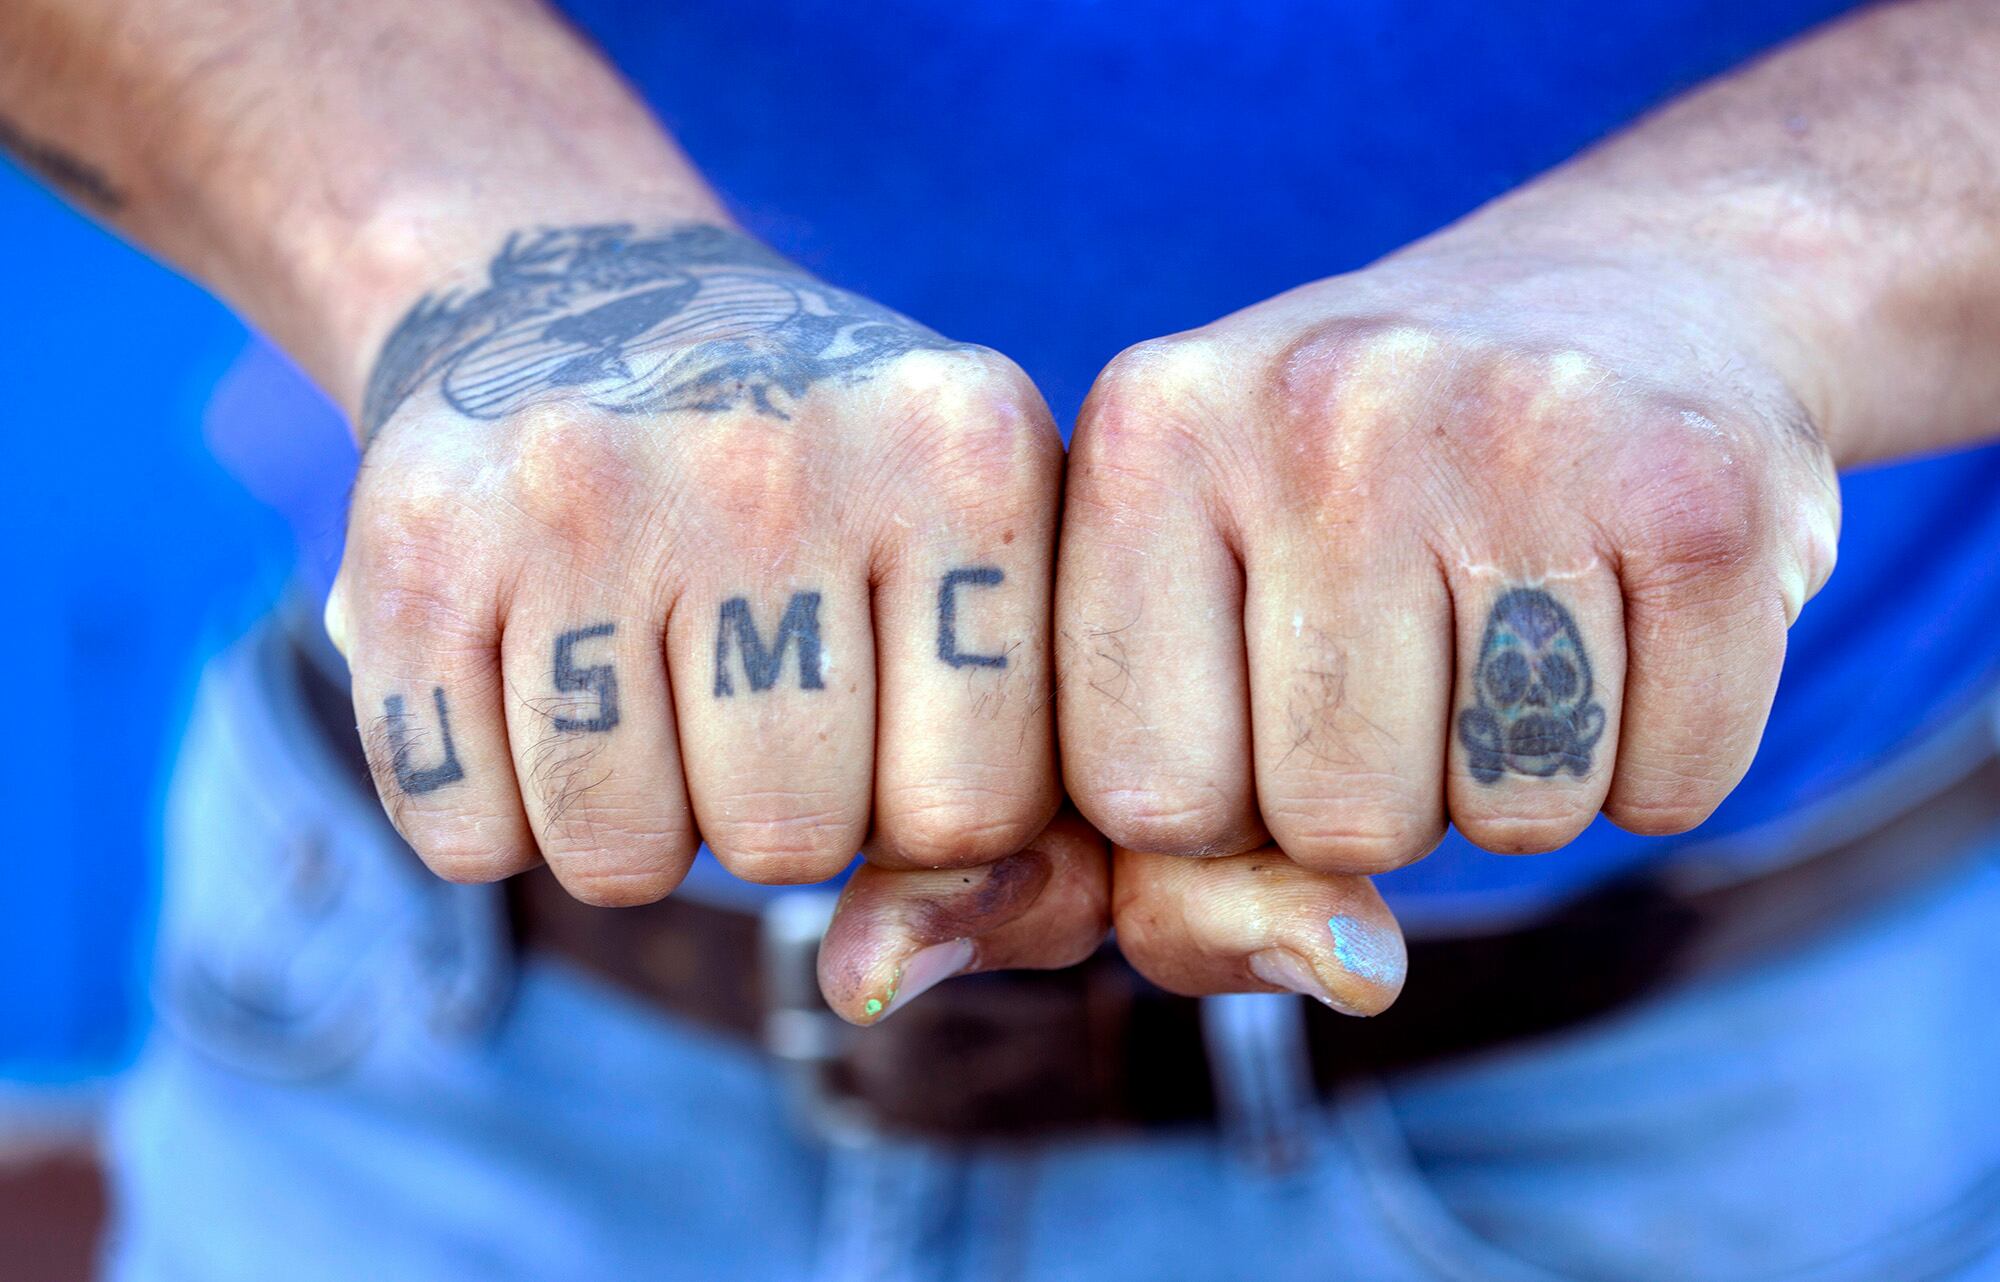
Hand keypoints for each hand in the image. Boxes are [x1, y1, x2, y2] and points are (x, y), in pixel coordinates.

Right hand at [329, 222, 1061, 901]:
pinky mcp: (420, 540)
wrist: (584, 299)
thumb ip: (1002, 813)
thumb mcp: (965, 575)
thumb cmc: (823, 491)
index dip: (919, 803)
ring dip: (630, 819)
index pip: (976, 816)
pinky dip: (495, 807)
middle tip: (740, 676)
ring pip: (618, 864)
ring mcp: (586, 487)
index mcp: (969, 452)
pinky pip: (466, 838)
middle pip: (790, 846)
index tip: (885, 704)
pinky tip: (527, 672)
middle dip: (771, 812)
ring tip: (639, 670)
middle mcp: (780, 452)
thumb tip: (868, 983)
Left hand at [1054, 235, 1836, 990]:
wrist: (1624, 298)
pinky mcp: (1707, 485)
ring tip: (1512, 618)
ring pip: (1508, 824)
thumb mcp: (1210, 623)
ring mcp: (1523, 424)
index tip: (1260, 694)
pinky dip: (1655, 756)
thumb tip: (1347, 971)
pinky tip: (1624, 613)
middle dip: (1375, 797)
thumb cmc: (1357, 514)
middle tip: (1414, 648)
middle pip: (1331, 824)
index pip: (1141, 800)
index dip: (1217, 802)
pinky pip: (1669, 793)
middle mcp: (1321, 401)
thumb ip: (1178, 861)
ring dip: (1516, 781)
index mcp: (1149, 431)